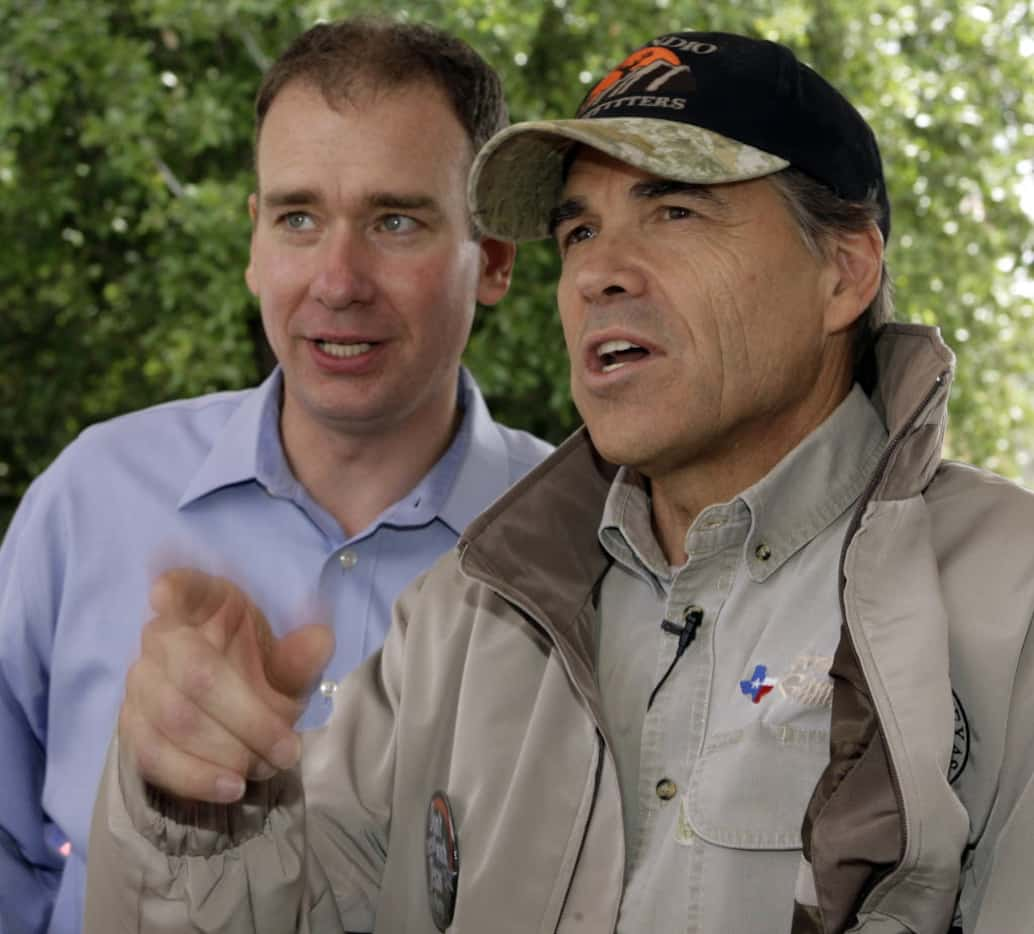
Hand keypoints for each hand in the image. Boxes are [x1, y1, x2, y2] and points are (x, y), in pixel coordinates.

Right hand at [120, 569, 334, 803]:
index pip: (183, 587)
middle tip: (288, 749)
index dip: (173, 590)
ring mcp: (141, 680)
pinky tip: (230, 787)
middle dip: (246, 718)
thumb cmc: (262, 673)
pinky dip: (194, 776)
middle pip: (195, 674)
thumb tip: (320, 640)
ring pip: (173, 719)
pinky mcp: (131, 724)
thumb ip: (301, 657)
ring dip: (226, 751)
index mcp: (206, 604)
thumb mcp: (289, 665)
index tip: (165, 594)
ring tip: (268, 768)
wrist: (237, 715)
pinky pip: (153, 755)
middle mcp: (164, 635)